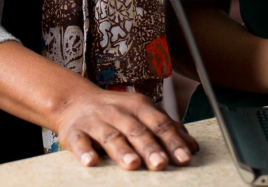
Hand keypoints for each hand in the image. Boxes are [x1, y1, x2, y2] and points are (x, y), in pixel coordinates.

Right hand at [52, 85, 199, 169]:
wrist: (76, 101)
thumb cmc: (117, 111)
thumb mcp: (142, 113)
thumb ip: (165, 128)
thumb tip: (192, 146)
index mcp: (140, 107)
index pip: (160, 124)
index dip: (173, 141)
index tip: (185, 158)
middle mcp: (120, 112)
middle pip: (138, 130)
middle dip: (150, 148)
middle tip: (161, 164)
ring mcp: (97, 121)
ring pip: (112, 136)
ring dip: (122, 151)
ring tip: (132, 165)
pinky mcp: (75, 132)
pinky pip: (80, 142)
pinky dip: (85, 151)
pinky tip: (91, 162)